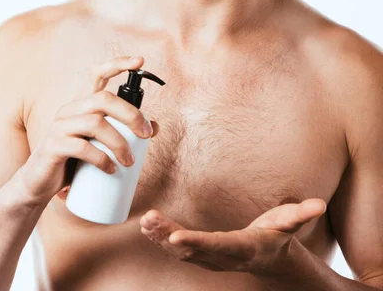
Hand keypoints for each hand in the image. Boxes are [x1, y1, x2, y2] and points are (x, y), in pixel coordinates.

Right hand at [14, 55, 158, 205]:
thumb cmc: (74, 160)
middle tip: (146, 134)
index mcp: (83, 105)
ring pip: (95, 123)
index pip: (98, 74)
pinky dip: (101, 159)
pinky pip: (82, 148)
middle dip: (130, 114)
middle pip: (104, 99)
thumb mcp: (100, 144)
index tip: (140, 61)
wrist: (40, 184)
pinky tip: (111, 169)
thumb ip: (123, 133)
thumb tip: (155, 127)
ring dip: (119, 143)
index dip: (118, 64)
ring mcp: (60, 126)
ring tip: (129, 161)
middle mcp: (70, 109)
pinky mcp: (53, 146)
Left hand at [140, 198, 325, 273]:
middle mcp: (223, 257)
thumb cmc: (279, 236)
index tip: (175, 238)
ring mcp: (211, 259)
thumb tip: (319, 204)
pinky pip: (179, 249)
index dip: (195, 244)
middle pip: (192, 250)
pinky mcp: (203, 255)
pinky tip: (147, 226)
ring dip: (160, 238)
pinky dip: (162, 239)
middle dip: (168, 238)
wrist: (272, 259)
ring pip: (181, 252)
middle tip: (149, 222)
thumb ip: (302, 214)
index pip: (216, 246)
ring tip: (144, 222)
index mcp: (243, 248)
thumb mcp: (290, 223)